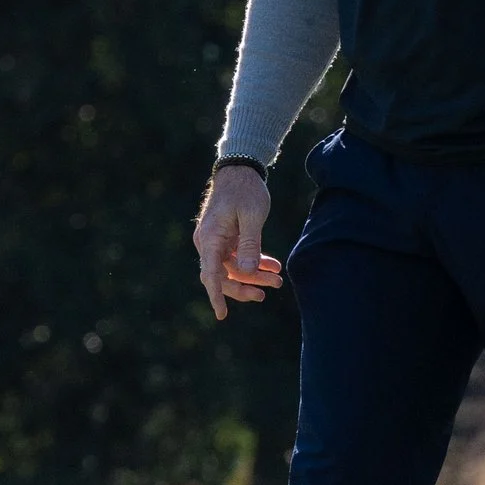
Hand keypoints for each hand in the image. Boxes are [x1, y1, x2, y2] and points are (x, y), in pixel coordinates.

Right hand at [194, 164, 282, 321]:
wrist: (241, 170)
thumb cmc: (245, 190)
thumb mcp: (251, 216)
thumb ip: (249, 244)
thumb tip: (247, 272)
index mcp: (210, 238)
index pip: (210, 274)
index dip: (216, 296)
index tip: (222, 315)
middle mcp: (208, 242)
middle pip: (222, 276)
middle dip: (245, 286)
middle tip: (267, 293)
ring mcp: (216, 241)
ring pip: (233, 268)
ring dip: (253, 275)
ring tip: (277, 280)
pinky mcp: (226, 239)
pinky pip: (237, 258)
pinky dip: (254, 263)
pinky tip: (272, 266)